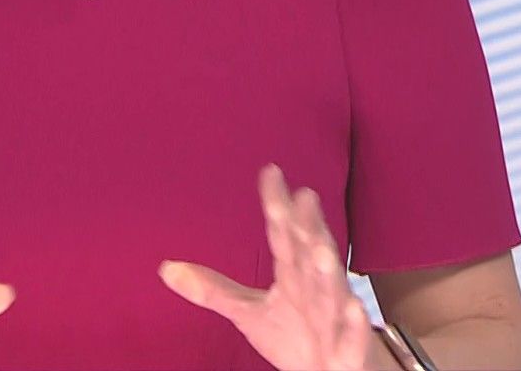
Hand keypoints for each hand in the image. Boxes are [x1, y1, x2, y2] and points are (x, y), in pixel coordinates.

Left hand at [158, 163, 394, 370]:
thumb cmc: (295, 337)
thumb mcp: (248, 312)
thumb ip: (212, 288)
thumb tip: (166, 268)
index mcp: (293, 274)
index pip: (283, 235)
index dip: (276, 205)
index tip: (270, 172)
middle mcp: (316, 288)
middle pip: (310, 254)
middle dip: (310, 227)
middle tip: (305, 196)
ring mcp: (334, 317)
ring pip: (332, 291)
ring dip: (329, 271)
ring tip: (321, 250)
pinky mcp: (348, 349)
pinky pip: (352, 336)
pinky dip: (354, 324)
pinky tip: (354, 308)